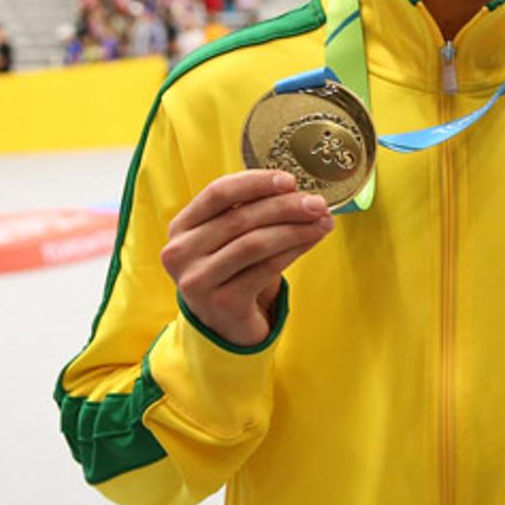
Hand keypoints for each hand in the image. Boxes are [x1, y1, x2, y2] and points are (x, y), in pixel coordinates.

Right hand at [159, 169, 334, 347]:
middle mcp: (180, 253)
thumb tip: (297, 192)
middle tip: (318, 203)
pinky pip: (266, 268)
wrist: (224, 324)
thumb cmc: (231, 270)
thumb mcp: (228, 238)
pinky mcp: (222, 303)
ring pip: (255, 243)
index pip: (218, 192)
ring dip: (295, 229)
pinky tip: (312, 241)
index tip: (290, 180)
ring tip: (323, 222)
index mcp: (181, 227)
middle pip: (240, 217)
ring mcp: (198, 280)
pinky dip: (294, 251)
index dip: (256, 182)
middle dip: (285, 206)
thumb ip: (250, 211)